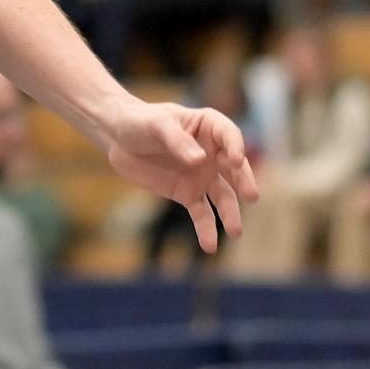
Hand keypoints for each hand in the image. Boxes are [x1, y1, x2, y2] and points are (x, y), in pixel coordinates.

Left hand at [101, 101, 258, 252]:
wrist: (117, 140)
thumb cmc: (139, 122)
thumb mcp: (155, 125)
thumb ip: (177, 141)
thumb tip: (199, 160)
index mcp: (209, 126)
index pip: (229, 135)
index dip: (235, 147)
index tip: (235, 161)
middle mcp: (212, 153)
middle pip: (234, 169)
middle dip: (243, 182)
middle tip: (252, 196)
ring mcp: (202, 175)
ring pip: (223, 196)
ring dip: (230, 213)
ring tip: (236, 232)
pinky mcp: (187, 194)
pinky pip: (201, 213)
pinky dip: (206, 229)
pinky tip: (210, 246)